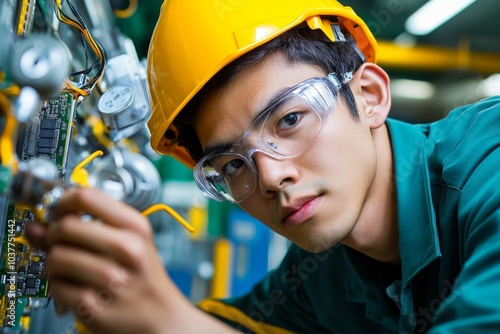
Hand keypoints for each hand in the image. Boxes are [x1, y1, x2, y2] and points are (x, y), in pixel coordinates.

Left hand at [26, 187, 189, 333]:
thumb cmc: (143, 276)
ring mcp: (110, 279)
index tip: (59, 210)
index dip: (63, 201)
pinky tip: (73, 284)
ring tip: (68, 266)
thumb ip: (88, 227)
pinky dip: (58, 284)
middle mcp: (126, 250)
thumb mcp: (130, 242)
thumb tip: (37, 225)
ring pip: (56, 256)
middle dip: (53, 232)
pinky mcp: (94, 306)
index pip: (86, 197)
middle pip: (65, 226)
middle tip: (59, 240)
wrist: (161, 316)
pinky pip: (55, 285)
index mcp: (136, 227)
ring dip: (54, 261)